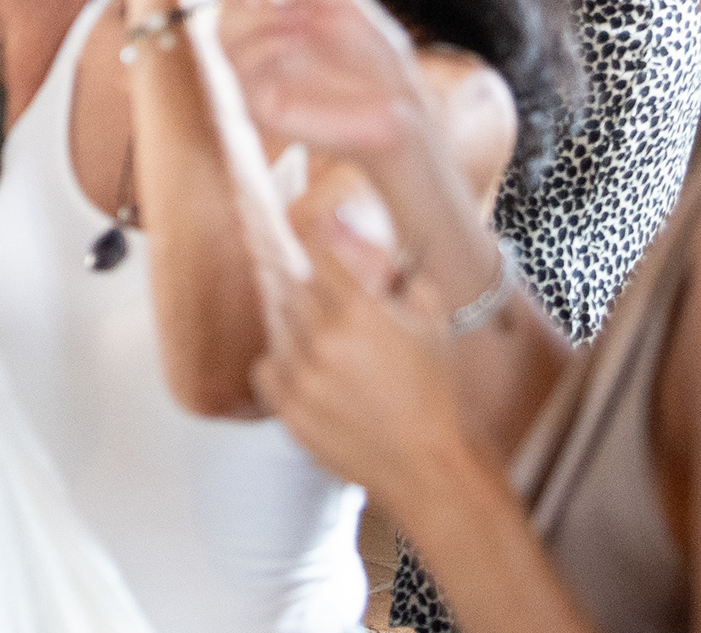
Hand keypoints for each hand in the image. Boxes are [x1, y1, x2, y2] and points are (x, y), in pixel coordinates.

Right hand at [221, 0, 440, 174]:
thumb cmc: (374, 55)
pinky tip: (296, 40)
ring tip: (301, 14)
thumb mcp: (341, 0)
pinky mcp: (260, 106)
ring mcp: (257, 74)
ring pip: (225, 33)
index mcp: (275, 11)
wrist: (400, 107)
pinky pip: (241, 72)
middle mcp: (259, 40)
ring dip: (260, 14)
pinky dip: (266, 48)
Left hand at [251, 202, 476, 506]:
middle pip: (294, 291)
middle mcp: (325, 341)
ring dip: (298, 329)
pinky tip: (303, 369)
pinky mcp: (291, 412)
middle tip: (327, 304)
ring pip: (279, 329)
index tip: (308, 237)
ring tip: (326, 346)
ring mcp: (304, 379)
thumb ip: (406, 280)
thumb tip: (384, 255)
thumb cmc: (435, 394)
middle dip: (312, 293)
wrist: (427, 462)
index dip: (313, 243)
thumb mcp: (433, 323)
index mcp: (360, 312)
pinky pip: (265, 370)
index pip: (316, 255)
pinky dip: (279, 365)